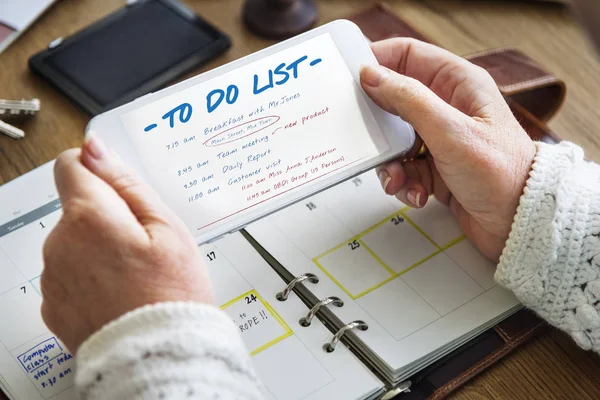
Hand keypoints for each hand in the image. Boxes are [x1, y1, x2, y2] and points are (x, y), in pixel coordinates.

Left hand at [41, 136, 213, 351]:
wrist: (157, 355)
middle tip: (144, 244)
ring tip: (135, 273)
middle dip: (107, 216)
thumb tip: (95, 149)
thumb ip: (127, 184)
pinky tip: (121, 291)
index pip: (71, 165)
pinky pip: (70, 274)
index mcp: (89, 217)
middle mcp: (60, 244)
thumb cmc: (171, 293)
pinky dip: (90, 277)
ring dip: (98, 248)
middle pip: (78, 208)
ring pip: (74, 242)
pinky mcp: (53, 304)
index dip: (99, 170)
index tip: (119, 188)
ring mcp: (54, 277)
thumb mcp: (167, 228)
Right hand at [360, 38, 535, 260]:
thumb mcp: (450, 131)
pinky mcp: (434, 166)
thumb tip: (372, 76)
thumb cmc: (502, 172)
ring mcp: (439, 138)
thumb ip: (408, 100)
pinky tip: (417, 193)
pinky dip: (403, 182)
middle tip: (366, 137)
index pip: (407, 56)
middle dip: (377, 124)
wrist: (520, 223)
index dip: (377, 61)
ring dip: (390, 162)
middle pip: (394, 100)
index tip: (350, 78)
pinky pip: (403, 167)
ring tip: (398, 178)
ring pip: (393, 139)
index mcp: (457, 83)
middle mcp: (447, 106)